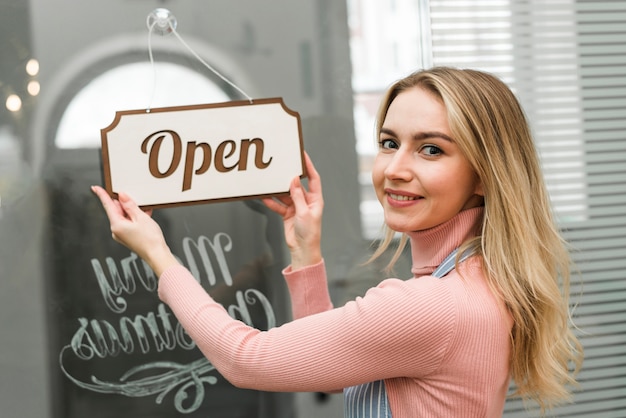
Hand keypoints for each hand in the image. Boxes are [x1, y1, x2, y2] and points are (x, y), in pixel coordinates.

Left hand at [91, 185, 179, 275]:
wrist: (157, 254)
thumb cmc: (150, 240)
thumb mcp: (141, 217)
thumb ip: (130, 205)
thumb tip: (122, 196)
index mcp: (116, 225)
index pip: (107, 206)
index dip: (102, 195)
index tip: (96, 188)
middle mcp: (116, 230)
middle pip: (117, 211)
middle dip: (124, 203)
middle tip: (130, 195)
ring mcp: (122, 234)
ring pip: (125, 216)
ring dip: (132, 210)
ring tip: (143, 207)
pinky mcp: (129, 236)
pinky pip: (129, 222)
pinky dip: (136, 217)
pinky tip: (145, 214)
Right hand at [262, 152, 322, 269]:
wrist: (302, 249)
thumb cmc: (309, 233)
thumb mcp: (304, 212)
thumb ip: (297, 196)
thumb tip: (294, 180)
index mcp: (315, 199)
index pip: (313, 178)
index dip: (309, 167)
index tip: (303, 156)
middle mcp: (306, 201)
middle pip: (297, 185)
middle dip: (288, 177)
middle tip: (281, 167)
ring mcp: (296, 207)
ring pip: (285, 194)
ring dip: (277, 191)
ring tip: (269, 183)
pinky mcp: (287, 213)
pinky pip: (278, 204)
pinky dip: (272, 202)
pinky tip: (265, 197)